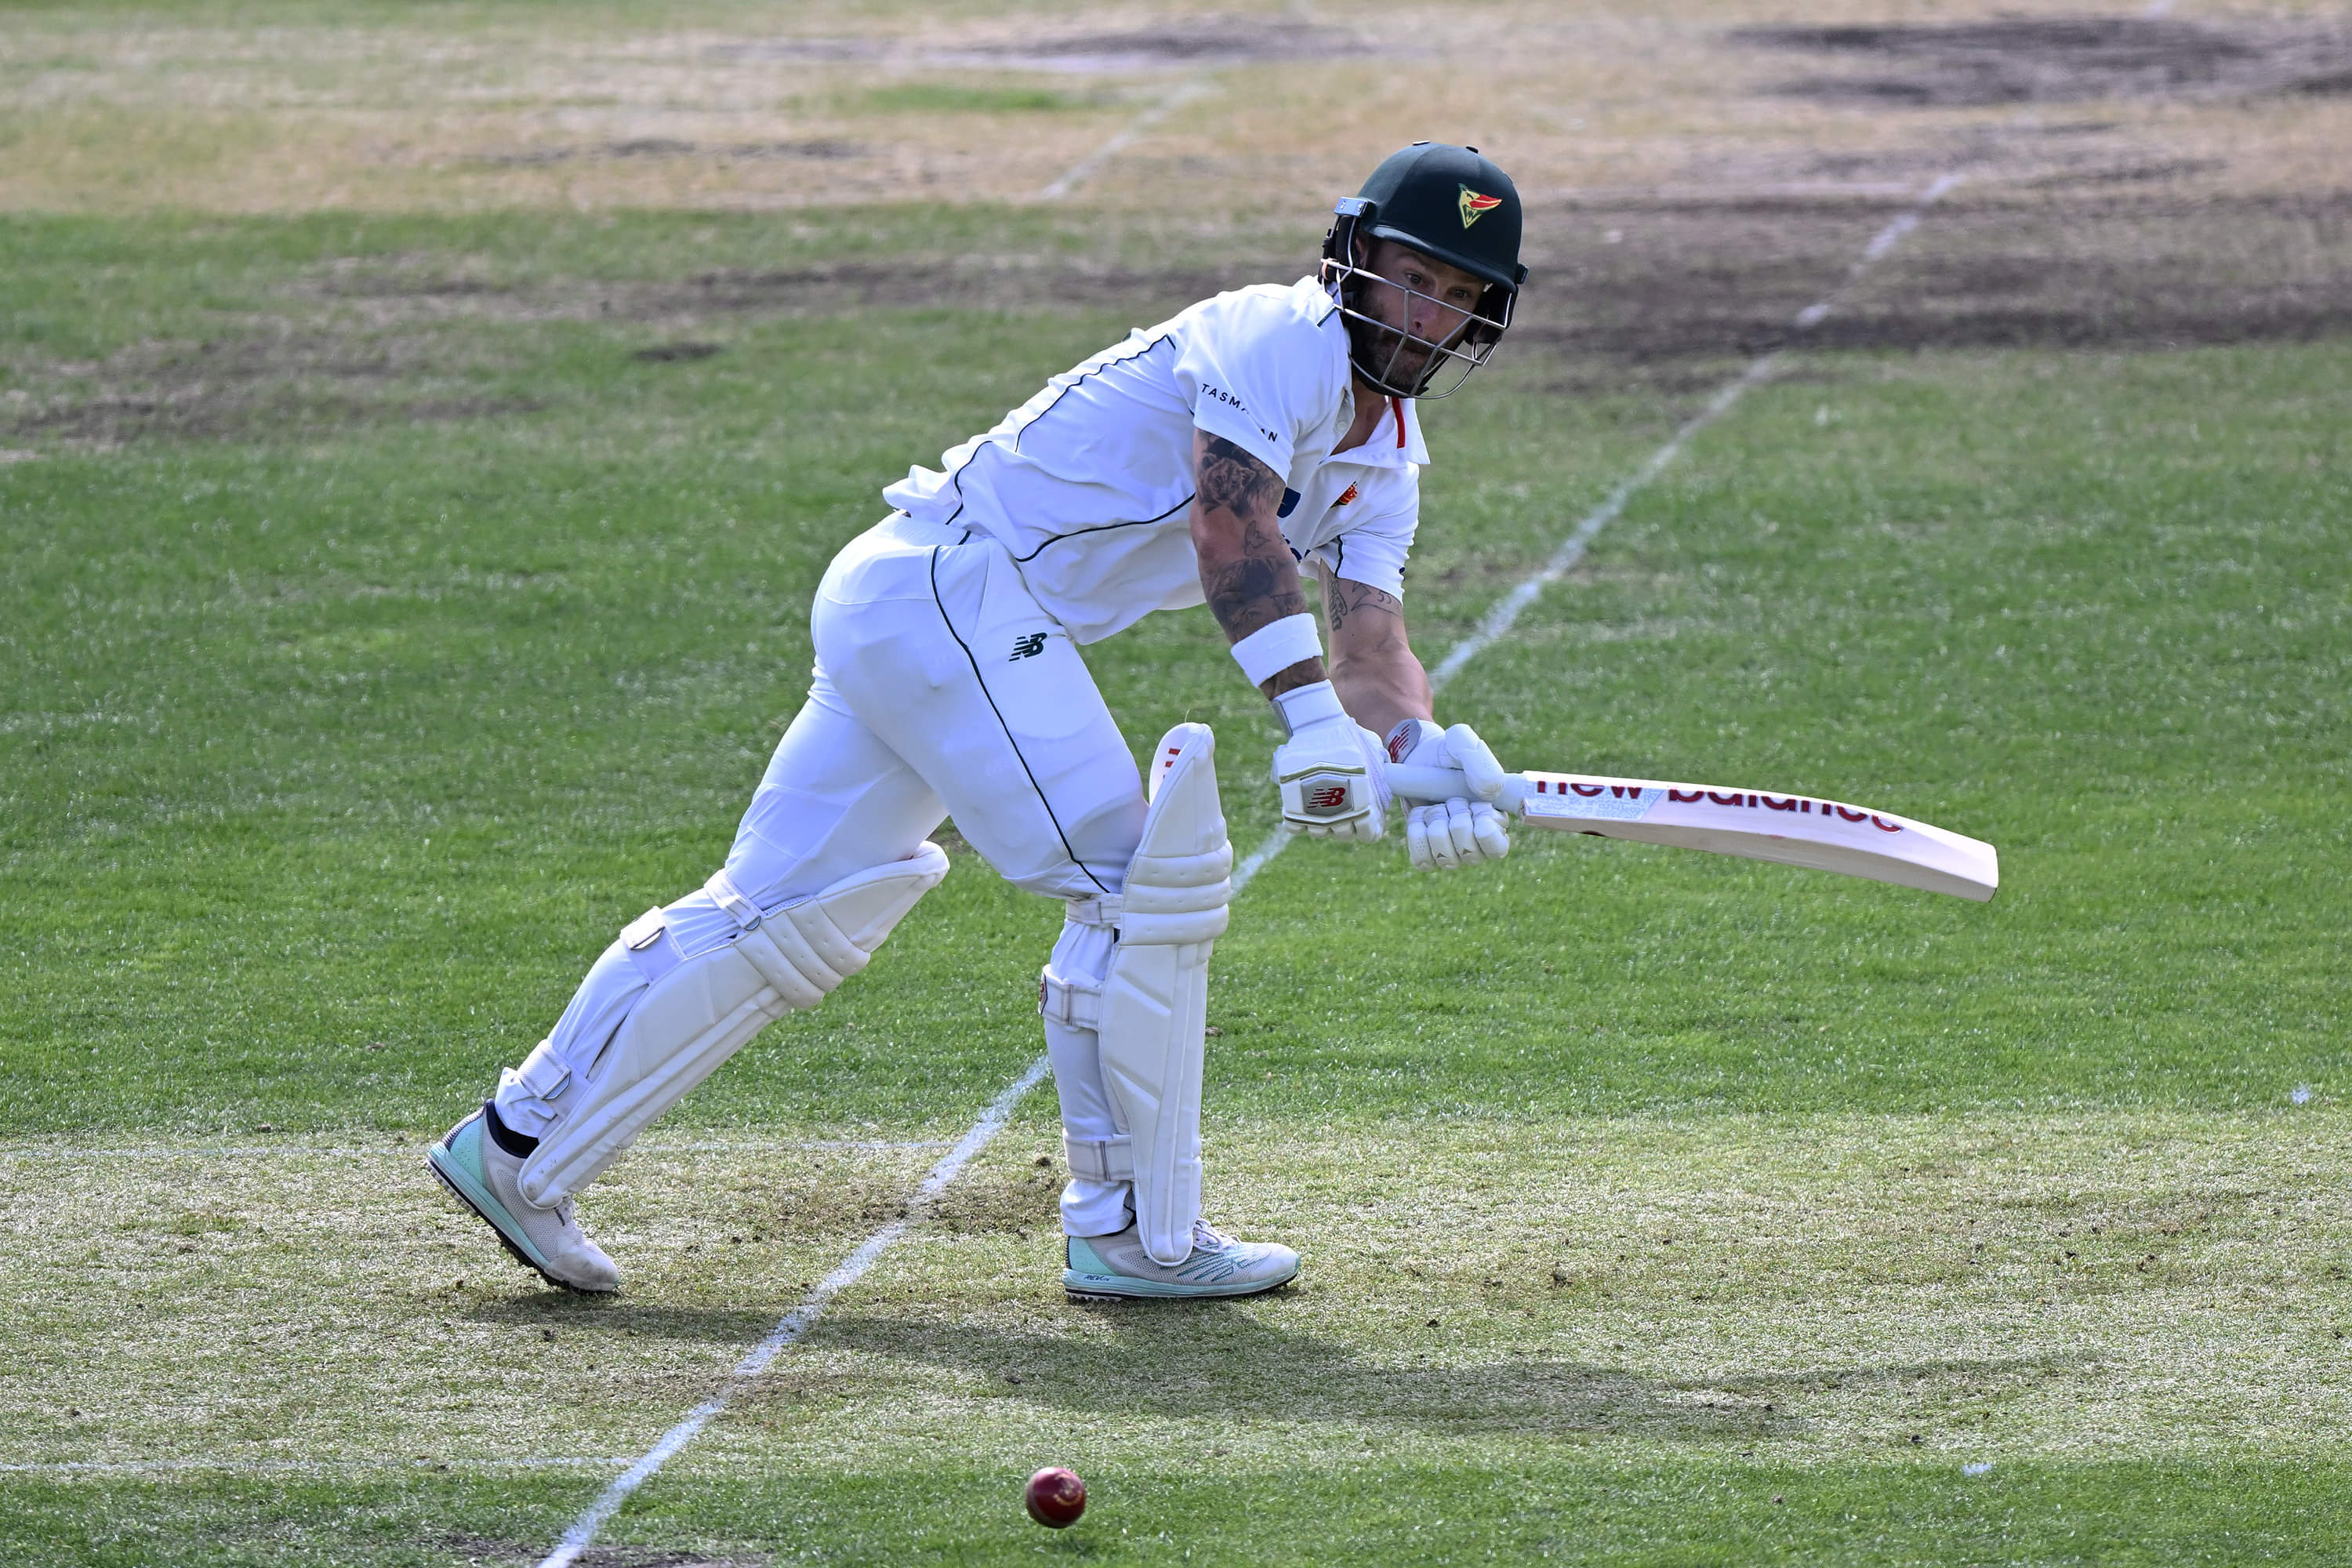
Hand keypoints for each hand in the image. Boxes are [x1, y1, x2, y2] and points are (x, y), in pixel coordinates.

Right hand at [1271, 682, 1389, 840]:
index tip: (1361, 815)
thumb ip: (1380, 763)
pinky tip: (1301, 804)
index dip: (1366, 827)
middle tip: (1339, 804)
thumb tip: (1387, 771)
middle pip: (1344, 835)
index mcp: (1364, 806)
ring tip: (1319, 802)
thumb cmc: (1347, 736)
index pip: (1369, 834)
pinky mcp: (1293, 811)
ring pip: (1320, 833)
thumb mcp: (1372, 747)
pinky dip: (1297, 820)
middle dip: (1344, 823)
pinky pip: (1295, 828)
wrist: (1316, 728)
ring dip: (1321, 822)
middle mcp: (1341, 816)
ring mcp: (1316, 816)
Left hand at [1385, 719, 1509, 869]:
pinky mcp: (1428, 851)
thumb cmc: (1447, 752)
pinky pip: (1422, 859)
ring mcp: (1452, 849)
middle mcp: (1477, 842)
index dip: (1483, 827)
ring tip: (1436, 805)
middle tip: (1452, 798)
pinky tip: (1421, 816)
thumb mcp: (1464, 743)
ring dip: (1436, 826)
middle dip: (1455, 820)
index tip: (1474, 803)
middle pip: (1468, 854)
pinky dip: (1417, 834)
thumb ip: (1482, 762)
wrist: (1418, 759)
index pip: (1497, 848)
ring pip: (1445, 858)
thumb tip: (1488, 794)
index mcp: (1496, 822)